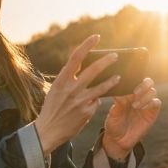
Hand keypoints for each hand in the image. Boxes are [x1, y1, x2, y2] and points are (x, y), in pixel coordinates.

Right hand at [34, 35, 119, 154]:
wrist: (48, 131)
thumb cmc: (52, 108)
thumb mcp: (56, 90)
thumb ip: (69, 80)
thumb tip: (85, 69)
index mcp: (62, 80)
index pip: (76, 57)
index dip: (87, 45)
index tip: (96, 37)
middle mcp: (71, 89)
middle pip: (93, 70)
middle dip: (107, 60)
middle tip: (116, 55)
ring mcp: (80, 101)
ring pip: (102, 87)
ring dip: (112, 80)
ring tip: (119, 76)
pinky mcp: (87, 112)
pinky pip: (96, 102)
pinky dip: (97, 100)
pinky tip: (96, 100)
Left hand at [102, 78, 161, 159]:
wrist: (118, 141)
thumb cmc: (113, 125)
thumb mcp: (113, 114)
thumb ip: (118, 102)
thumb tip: (117, 87)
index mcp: (127, 93)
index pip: (134, 80)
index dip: (133, 78)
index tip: (127, 81)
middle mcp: (138, 96)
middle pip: (148, 82)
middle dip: (143, 84)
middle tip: (135, 92)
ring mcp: (146, 104)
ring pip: (152, 91)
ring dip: (145, 96)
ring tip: (135, 105)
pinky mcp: (152, 113)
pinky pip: (156, 103)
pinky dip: (151, 102)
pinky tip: (142, 108)